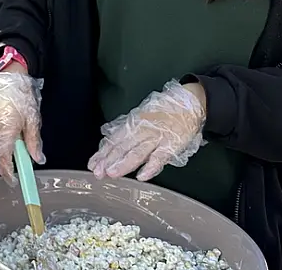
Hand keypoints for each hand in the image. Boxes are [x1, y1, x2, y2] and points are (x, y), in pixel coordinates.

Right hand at [0, 70, 43, 181]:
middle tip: (23, 133)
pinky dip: (1, 124)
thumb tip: (38, 159)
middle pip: (3, 146)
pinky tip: (8, 113)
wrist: (8, 76)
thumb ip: (34, 141)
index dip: (8, 172)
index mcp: (7, 130)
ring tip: (16, 118)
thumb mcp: (33, 119)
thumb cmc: (22, 95)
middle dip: (13, 144)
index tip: (14, 181)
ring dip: (7, 133)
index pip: (4, 157)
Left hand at [88, 80, 206, 181]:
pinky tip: (142, 176)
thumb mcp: (141, 117)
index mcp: (133, 124)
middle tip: (98, 172)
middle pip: (122, 147)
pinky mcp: (171, 145)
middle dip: (108, 161)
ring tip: (113, 173)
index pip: (114, 140)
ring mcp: (157, 138)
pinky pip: (160, 157)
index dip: (103, 153)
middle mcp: (142, 130)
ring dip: (124, 164)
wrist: (188, 104)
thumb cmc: (163, 112)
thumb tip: (109, 143)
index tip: (92, 164)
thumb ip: (127, 131)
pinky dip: (151, 167)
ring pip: (138, 152)